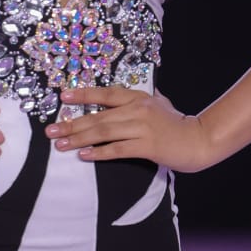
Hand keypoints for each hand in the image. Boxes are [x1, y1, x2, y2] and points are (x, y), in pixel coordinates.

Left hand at [44, 86, 213, 172]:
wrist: (199, 140)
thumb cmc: (178, 123)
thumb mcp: (160, 103)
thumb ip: (142, 99)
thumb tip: (127, 95)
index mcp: (138, 97)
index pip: (105, 94)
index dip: (83, 95)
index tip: (63, 98)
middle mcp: (137, 110)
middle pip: (98, 116)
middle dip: (72, 124)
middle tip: (51, 130)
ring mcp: (142, 127)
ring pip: (103, 132)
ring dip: (79, 138)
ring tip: (61, 144)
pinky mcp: (147, 146)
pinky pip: (118, 149)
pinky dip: (99, 153)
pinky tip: (84, 155)